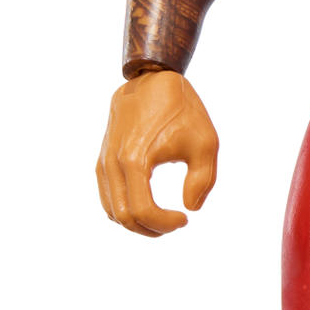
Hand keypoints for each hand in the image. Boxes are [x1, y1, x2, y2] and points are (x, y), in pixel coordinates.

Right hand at [96, 70, 218, 235]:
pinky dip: (125, 210)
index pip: (143, 211)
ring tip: (164, 218)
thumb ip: (202, 180)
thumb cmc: (183, 110)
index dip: (165, 224)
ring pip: (111, 211)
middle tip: (176, 222)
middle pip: (124, 217)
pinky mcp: (102, 159)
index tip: (185, 219)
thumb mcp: (206, 142)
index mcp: (136, 160)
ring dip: (137, 223)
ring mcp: (104, 162)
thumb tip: (191, 209)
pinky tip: (148, 207)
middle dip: (151, 229)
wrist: (152, 80)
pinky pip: (107, 197)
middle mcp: (113, 164)